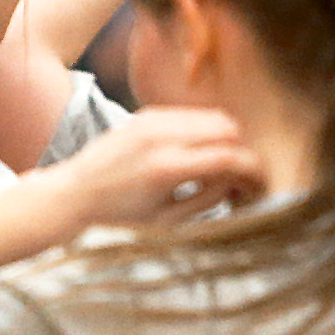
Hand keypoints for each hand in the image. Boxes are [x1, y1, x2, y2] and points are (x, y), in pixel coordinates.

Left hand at [50, 106, 267, 228]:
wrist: (72, 195)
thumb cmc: (118, 218)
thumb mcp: (167, 220)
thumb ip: (207, 198)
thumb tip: (238, 181)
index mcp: (167, 168)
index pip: (230, 157)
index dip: (254, 170)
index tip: (261, 185)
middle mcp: (161, 137)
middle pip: (228, 128)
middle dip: (244, 152)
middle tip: (243, 179)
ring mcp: (153, 120)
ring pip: (213, 117)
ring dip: (227, 140)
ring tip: (222, 169)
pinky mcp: (146, 114)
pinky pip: (191, 116)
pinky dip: (204, 133)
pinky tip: (199, 157)